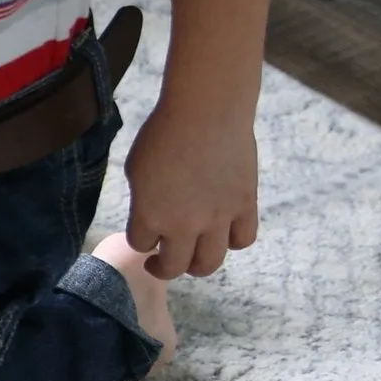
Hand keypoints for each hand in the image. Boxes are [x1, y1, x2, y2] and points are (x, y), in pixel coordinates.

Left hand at [122, 100, 258, 277]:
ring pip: (210, 263)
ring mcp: (218, 218)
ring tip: (192, 258)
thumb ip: (142, 200)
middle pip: (175, 267)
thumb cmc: (163, 133)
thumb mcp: (136, 169)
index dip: (140, 240)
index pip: (141, 245)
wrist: (205, 112)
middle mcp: (184, 224)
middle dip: (163, 268)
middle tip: (159, 262)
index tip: (142, 235)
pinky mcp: (245, 206)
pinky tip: (223, 234)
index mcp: (150, 215)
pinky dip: (232, 242)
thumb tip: (149, 217)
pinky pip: (242, 240)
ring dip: (198, 266)